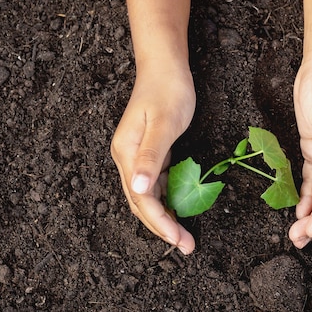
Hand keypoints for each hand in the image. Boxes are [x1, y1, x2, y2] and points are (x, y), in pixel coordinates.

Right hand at [111, 64, 195, 253]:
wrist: (164, 66)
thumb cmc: (168, 90)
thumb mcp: (164, 123)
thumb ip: (151, 156)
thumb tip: (138, 188)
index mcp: (126, 153)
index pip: (141, 197)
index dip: (159, 222)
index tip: (179, 239)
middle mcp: (126, 158)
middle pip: (140, 202)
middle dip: (161, 227)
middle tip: (186, 246)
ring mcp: (134, 156)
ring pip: (146, 197)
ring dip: (163, 218)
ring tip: (182, 237)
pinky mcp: (147, 152)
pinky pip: (153, 185)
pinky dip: (164, 201)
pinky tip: (176, 211)